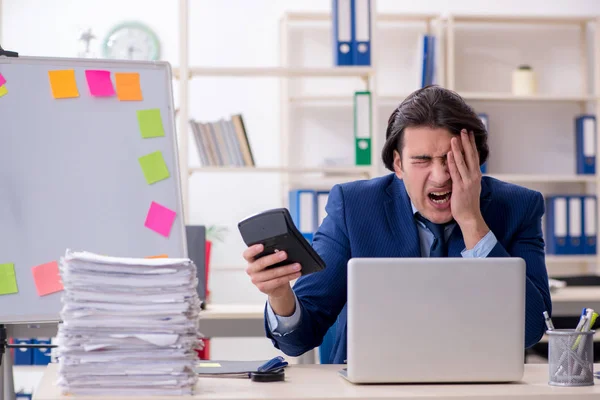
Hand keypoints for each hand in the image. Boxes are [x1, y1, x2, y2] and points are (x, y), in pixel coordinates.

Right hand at [243, 244, 301, 298]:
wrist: (275, 286)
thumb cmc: (273, 268)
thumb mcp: (271, 260)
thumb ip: (272, 254)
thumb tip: (283, 249)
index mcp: (251, 259)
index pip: (247, 254)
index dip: (253, 250)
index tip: (262, 246)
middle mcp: (251, 269)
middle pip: (261, 263)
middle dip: (274, 258)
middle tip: (285, 254)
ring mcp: (255, 280)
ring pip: (272, 273)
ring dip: (286, 269)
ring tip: (297, 265)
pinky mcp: (262, 287)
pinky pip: (277, 281)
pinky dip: (288, 277)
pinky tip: (296, 273)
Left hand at [447, 130, 489, 247]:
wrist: (470, 216)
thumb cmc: (468, 203)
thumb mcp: (470, 186)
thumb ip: (467, 176)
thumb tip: (463, 167)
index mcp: (476, 175)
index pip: (474, 156)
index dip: (472, 144)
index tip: (469, 134)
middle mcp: (474, 176)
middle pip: (471, 155)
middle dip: (467, 142)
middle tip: (464, 130)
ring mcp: (467, 181)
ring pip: (463, 161)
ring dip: (458, 148)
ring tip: (455, 137)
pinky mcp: (460, 187)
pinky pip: (455, 172)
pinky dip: (452, 162)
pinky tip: (449, 153)